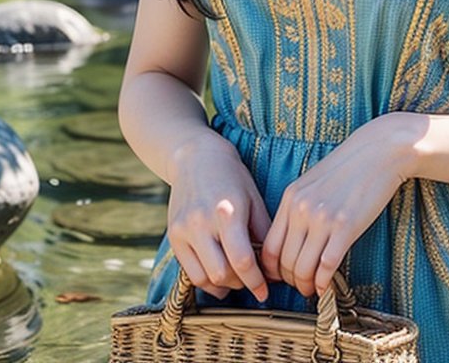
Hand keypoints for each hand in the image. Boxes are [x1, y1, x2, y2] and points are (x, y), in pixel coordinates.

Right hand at [166, 133, 272, 301]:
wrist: (194, 157)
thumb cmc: (231, 176)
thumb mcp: (254, 198)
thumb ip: (264, 233)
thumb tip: (275, 268)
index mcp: (228, 211)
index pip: (242, 260)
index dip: (256, 282)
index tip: (265, 292)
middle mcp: (202, 222)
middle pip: (222, 274)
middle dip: (241, 284)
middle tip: (253, 281)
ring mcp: (184, 230)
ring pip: (203, 278)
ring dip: (223, 285)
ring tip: (237, 278)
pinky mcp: (173, 235)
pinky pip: (189, 271)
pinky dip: (205, 280)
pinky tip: (219, 276)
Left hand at [260, 114, 416, 296]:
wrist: (380, 151)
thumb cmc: (350, 165)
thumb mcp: (313, 181)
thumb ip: (299, 207)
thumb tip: (291, 240)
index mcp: (291, 197)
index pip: (269, 247)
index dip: (272, 270)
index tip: (281, 277)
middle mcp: (302, 209)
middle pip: (284, 262)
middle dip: (290, 281)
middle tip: (299, 286)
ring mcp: (323, 218)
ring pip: (303, 268)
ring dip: (306, 286)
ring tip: (313, 288)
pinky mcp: (346, 227)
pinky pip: (326, 267)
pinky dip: (324, 283)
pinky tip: (327, 286)